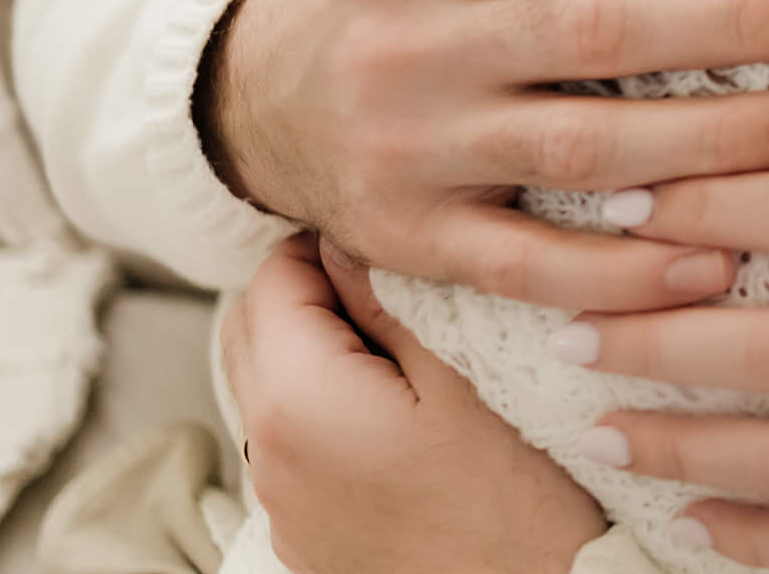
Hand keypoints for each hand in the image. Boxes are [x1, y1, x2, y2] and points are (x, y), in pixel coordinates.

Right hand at [204, 0, 768, 312]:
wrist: (250, 102)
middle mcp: (414, 50)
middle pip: (601, 35)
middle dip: (740, 23)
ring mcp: (417, 156)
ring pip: (587, 156)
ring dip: (718, 145)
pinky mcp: (423, 243)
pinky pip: (539, 268)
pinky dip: (631, 273)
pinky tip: (723, 260)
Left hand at [224, 234, 606, 573]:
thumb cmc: (515, 502)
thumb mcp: (467, 375)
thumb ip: (395, 300)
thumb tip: (354, 241)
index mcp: (298, 400)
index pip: (274, 276)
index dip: (330, 240)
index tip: (394, 235)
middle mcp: (266, 453)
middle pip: (253, 329)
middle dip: (307, 288)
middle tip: (393, 277)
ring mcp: (281, 501)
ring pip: (268, 386)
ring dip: (313, 345)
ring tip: (400, 337)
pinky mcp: (305, 534)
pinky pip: (291, 442)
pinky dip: (321, 404)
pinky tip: (395, 406)